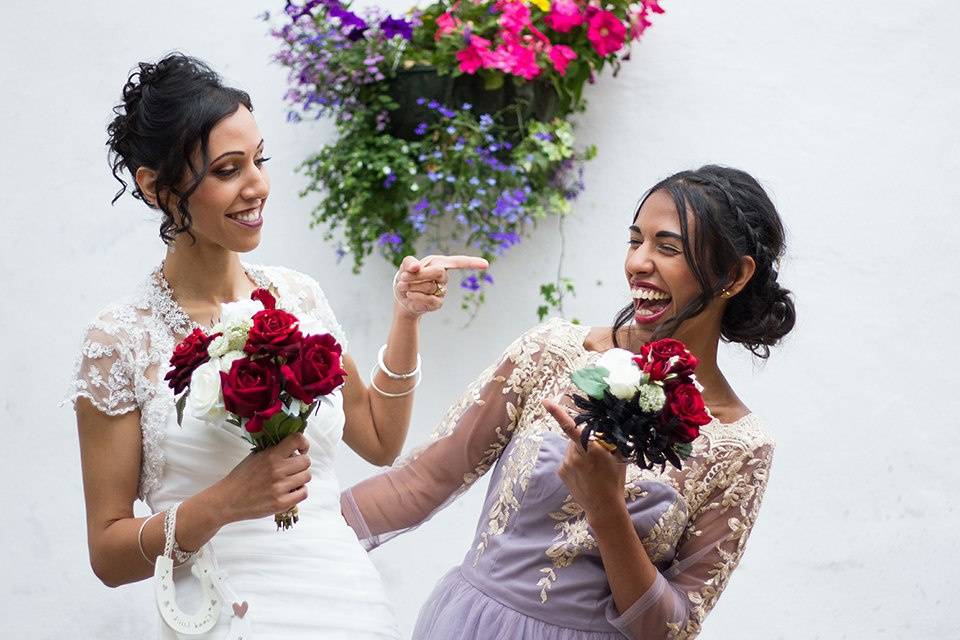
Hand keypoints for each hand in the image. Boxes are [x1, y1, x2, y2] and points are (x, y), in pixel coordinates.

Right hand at [213, 433, 311, 524]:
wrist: (227, 500)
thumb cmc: (241, 477)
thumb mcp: (255, 457)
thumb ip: (274, 451)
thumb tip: (293, 448)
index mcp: (271, 455)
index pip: (297, 440)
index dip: (303, 444)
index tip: (301, 450)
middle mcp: (277, 470)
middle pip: (306, 461)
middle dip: (301, 464)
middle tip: (293, 468)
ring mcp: (280, 487)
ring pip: (307, 477)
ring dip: (300, 478)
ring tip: (290, 481)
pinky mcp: (281, 503)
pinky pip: (303, 493)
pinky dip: (299, 492)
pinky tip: (290, 491)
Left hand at [393, 254, 489, 316]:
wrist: (401, 298)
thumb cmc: (406, 278)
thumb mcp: (404, 267)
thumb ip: (409, 263)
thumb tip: (416, 267)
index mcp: (438, 262)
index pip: (458, 262)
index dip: (472, 262)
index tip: (486, 265)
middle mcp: (443, 276)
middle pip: (439, 272)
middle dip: (419, 275)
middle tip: (403, 277)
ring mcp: (442, 290)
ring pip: (430, 286)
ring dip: (412, 286)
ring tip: (403, 286)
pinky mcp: (438, 303)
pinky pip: (429, 299)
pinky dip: (415, 296)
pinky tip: (409, 295)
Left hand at [543, 399, 626, 519]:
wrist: (603, 507)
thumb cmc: (614, 481)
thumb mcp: (618, 457)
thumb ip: (609, 440)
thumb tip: (605, 425)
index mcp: (591, 449)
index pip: (571, 427)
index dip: (557, 413)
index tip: (546, 402)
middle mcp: (575, 455)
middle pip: (575, 436)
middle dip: (584, 438)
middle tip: (597, 453)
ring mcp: (566, 464)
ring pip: (571, 448)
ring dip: (579, 451)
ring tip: (591, 467)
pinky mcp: (561, 471)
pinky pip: (568, 459)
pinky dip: (575, 461)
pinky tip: (584, 472)